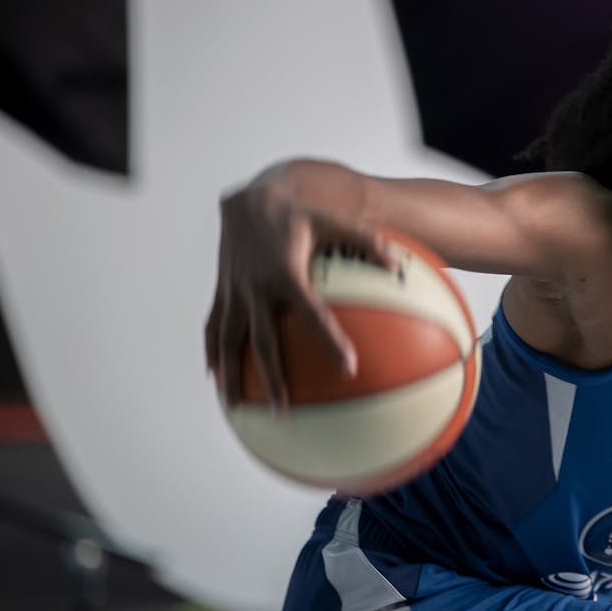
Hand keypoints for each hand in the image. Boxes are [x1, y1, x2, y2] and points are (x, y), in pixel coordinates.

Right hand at [203, 164, 397, 408]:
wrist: (247, 200)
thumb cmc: (297, 212)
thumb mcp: (333, 221)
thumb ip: (367, 242)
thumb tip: (399, 264)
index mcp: (287, 273)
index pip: (313, 315)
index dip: (330, 341)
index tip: (348, 369)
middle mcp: (256, 288)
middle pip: (262, 342)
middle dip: (271, 378)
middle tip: (283, 410)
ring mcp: (235, 292)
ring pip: (229, 342)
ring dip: (232, 376)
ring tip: (236, 408)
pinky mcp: (222, 292)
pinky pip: (213, 327)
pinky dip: (212, 353)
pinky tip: (215, 378)